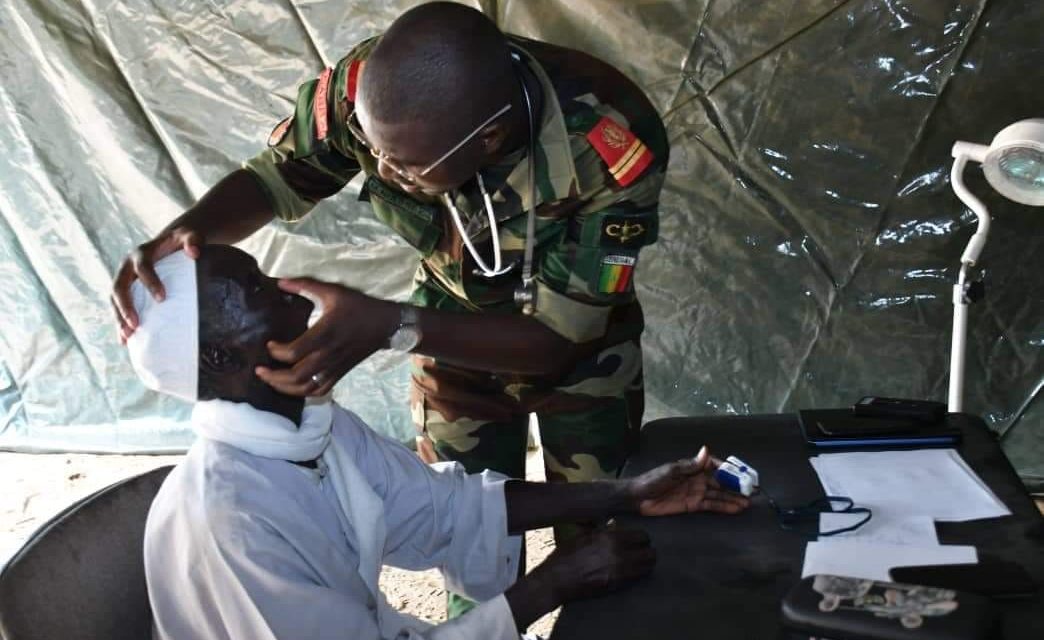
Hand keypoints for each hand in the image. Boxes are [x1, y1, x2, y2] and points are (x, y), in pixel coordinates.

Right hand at [111, 226, 203, 342]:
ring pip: (115, 300)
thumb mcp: (189, 236)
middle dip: (125, 306)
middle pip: (120, 286)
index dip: (150, 281)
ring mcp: (125, 280)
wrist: (171, 244)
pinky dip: (121, 323)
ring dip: (119, 318)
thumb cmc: (182, 242)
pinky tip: (125, 341)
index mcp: (141, 254)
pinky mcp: (127, 292)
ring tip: (127, 336)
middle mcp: (128, 267)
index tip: (162, 298)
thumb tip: (195, 252)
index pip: (142, 267)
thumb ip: (193, 240)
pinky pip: (119, 308)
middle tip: (135, 324)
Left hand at [254, 278, 397, 396]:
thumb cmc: (358, 306)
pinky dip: (304, 393)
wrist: (385, 324)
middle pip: (296, 376)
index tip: (270, 343)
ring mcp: (335, 367)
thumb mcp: (333, 291)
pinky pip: (320, 391)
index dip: (277, 352)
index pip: (294, 352)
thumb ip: (306, 286)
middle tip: (260, 370)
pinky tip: (293, 387)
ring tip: (271, 381)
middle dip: (273, 377)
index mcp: (325, 334)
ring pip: (306, 388)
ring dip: (285, 388)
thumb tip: (280, 282)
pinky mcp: (340, 373)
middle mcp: (328, 355)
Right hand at [537, 528, 655, 604]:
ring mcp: (619, 571)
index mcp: (609, 537)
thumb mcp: (582, 535)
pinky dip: (637, 574)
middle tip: (642, 552)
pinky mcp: (616, 585)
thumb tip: (615, 524)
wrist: (556, 579)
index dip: (641, 538)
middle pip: (650, 552)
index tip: (638, 540)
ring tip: (639, 563)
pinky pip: (637, 578)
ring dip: (645, 564)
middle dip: (647, 551)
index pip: (641, 535)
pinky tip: (631, 572)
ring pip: (647, 567)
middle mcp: (618, 553)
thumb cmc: (566, 555)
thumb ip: (601, 530)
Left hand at [626, 446, 749, 515]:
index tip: (744, 473)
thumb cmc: (653, 480)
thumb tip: (706, 450)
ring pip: (719, 495)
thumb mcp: (671, 471)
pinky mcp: (694, 505)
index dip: (730, 469)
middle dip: (736, 485)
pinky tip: (735, 509)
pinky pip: (712, 506)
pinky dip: (724, 507)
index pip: (715, 465)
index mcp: (693, 466)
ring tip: (748, 503)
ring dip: (733, 498)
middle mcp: (698, 478)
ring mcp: (697, 492)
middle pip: (721, 482)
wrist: (638, 498)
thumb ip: (690, 464)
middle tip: (753, 490)